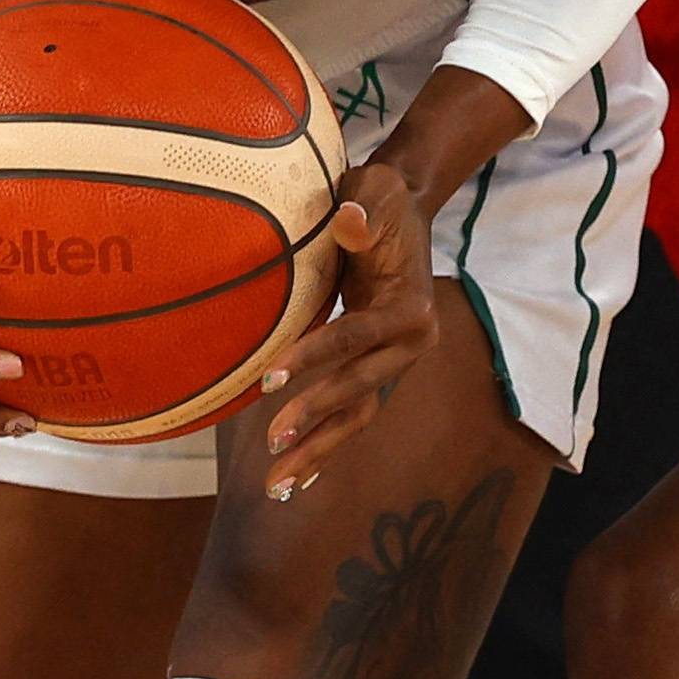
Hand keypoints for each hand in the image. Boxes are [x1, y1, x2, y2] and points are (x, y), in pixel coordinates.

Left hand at [253, 165, 439, 497]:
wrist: (403, 210)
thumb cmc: (380, 199)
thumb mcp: (374, 192)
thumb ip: (363, 212)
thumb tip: (347, 226)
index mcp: (410, 307)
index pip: (354, 338)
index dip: (311, 359)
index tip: (267, 380)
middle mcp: (412, 343)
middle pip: (359, 390)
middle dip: (315, 417)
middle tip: (271, 441)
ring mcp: (397, 361)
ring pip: (358, 416)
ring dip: (319, 450)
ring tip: (278, 486)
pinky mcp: (381, 369)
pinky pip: (355, 412)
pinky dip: (327, 443)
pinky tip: (300, 475)